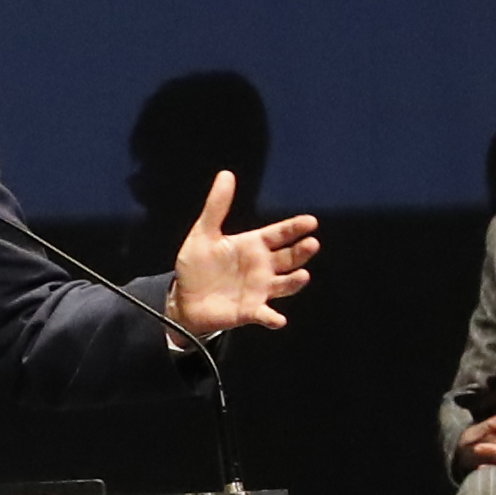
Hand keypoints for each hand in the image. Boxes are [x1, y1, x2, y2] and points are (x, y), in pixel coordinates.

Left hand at [169, 173, 321, 337]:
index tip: (310, 221)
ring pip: (284, 285)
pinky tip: (277, 319)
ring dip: (294, 282)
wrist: (184, 300)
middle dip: (301, 251)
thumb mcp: (203, 233)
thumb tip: (226, 174)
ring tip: (302, 275)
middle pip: (289, 258)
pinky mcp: (250, 311)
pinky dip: (272, 318)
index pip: (280, 234)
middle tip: (311, 244)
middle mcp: (263, 267)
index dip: (295, 228)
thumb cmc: (198, 266)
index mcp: (254, 246)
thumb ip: (216, 206)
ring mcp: (259, 290)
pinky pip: (265, 314)